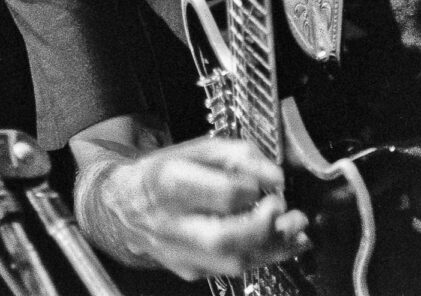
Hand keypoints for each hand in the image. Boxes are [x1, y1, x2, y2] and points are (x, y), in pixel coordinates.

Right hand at [103, 136, 309, 279]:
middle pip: (223, 238)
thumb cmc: (164, 172)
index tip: (264, 182)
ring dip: (273, 247)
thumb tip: (275, 175)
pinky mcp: (190, 271)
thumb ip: (239, 156)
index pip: (220, 192)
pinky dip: (263, 256)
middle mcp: (172, 223)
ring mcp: (180, 253)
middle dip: (264, 228)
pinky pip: (233, 270)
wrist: (125, 206)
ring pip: (232, 262)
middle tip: (283, 211)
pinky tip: (282, 243)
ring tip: (295, 229)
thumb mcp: (196, 150)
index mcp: (170, 182)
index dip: (251, 188)